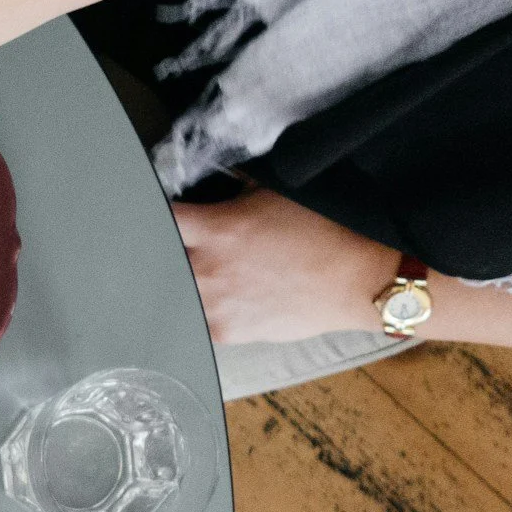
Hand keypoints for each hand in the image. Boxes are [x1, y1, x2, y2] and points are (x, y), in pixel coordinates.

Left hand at [174, 189, 399, 345]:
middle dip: (165, 251)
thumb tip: (216, 179)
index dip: (151, 212)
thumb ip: (236, 189)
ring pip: (175, 294)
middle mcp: (205, 269)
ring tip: (201, 275)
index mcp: (215, 229)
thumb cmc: (326, 230)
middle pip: (159, 260)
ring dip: (183, 283)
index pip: (160, 218)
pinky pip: (197, 320)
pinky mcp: (226, 332)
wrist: (360, 281)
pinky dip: (200, 309)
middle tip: (174, 247)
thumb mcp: (278, 193)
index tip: (152, 212)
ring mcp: (213, 305)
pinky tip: (216, 300)